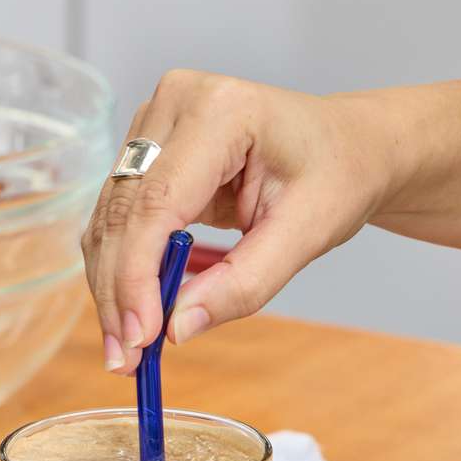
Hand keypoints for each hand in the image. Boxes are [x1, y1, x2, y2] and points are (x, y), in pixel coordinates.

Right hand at [81, 71, 402, 373]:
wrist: (349, 145)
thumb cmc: (338, 176)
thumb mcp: (307, 235)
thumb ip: (243, 284)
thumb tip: (176, 329)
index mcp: (221, 111)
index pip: (157, 202)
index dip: (137, 275)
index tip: (139, 338)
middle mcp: (176, 101)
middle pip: (124, 211)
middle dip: (119, 292)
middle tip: (124, 359)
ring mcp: (156, 120)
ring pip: (111, 218)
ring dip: (113, 287)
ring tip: (127, 349)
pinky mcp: (148, 148)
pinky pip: (121, 217)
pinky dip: (125, 268)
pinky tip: (135, 313)